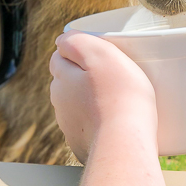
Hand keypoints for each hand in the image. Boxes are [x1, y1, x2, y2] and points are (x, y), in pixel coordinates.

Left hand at [50, 32, 157, 163]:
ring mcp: (70, 127)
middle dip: (86, 78)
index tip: (102, 57)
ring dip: (93, 102)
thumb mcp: (101, 53)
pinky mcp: (82, 146)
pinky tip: (116, 124)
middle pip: (70, 82)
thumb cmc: (120, 97)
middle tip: (114, 78)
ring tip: (119, 102)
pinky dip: (100, 125)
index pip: (61, 57)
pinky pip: (90, 128)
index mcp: (62, 79)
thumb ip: (77, 41)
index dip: (81, 53)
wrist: (124, 144)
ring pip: (79, 106)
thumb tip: (62, 40)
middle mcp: (60, 103)